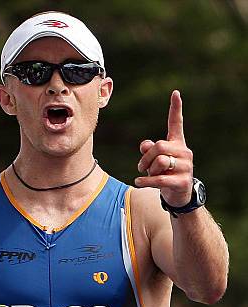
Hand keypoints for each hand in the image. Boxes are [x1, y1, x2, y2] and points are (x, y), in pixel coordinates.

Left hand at [135, 90, 193, 206]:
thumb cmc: (165, 174)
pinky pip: (160, 178)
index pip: (176, 124)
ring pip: (160, 161)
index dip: (175, 109)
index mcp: (177, 144)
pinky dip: (146, 180)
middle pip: (159, 146)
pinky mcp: (182, 181)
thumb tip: (145, 145)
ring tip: (146, 176)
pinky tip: (138, 182)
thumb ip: (149, 151)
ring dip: (148, 170)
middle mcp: (184, 152)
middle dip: (146, 157)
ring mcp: (186, 167)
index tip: (175, 93)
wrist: (179, 196)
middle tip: (141, 167)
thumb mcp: (154, 162)